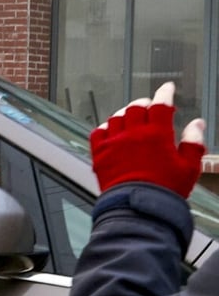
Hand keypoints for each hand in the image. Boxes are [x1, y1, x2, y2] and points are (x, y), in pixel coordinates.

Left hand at [89, 82, 206, 198]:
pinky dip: (105, 127)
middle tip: (150, 106)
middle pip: (136, 107)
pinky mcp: (99, 153)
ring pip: (117, 117)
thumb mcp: (189, 167)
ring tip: (132, 117)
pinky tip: (111, 130)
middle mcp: (132, 134)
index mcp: (156, 134)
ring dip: (125, 113)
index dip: (165, 93)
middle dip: (145, 103)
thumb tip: (197, 124)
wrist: (138, 208)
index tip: (167, 88)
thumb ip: (194, 142)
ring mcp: (113, 142)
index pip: (161, 105)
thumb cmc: (165, 190)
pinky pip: (98, 132)